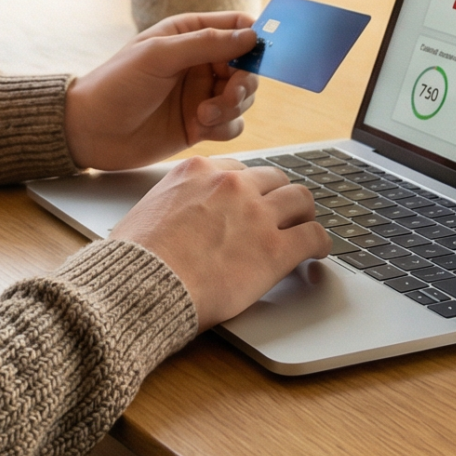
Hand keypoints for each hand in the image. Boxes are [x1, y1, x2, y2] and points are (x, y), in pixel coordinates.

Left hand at [63, 11, 261, 171]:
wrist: (91, 131)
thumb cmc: (117, 84)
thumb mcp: (159, 55)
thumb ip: (206, 44)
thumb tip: (250, 35)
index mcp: (189, 34)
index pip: (237, 26)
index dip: (254, 38)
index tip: (261, 53)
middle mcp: (200, 63)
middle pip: (247, 67)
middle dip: (244, 83)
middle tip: (228, 95)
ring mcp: (201, 94)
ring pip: (243, 98)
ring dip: (232, 107)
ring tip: (204, 115)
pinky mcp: (200, 124)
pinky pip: (232, 124)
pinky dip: (225, 126)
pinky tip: (200, 128)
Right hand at [112, 156, 330, 327]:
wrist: (142, 285)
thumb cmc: (135, 259)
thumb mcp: (147, 211)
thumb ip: (173, 203)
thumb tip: (176, 217)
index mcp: (198, 171)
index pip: (239, 170)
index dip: (248, 189)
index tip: (251, 202)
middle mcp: (232, 185)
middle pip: (273, 179)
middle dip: (278, 197)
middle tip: (282, 214)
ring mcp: (256, 214)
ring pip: (300, 199)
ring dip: (304, 214)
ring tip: (305, 227)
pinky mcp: (274, 248)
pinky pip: (313, 236)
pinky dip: (320, 243)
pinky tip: (318, 252)